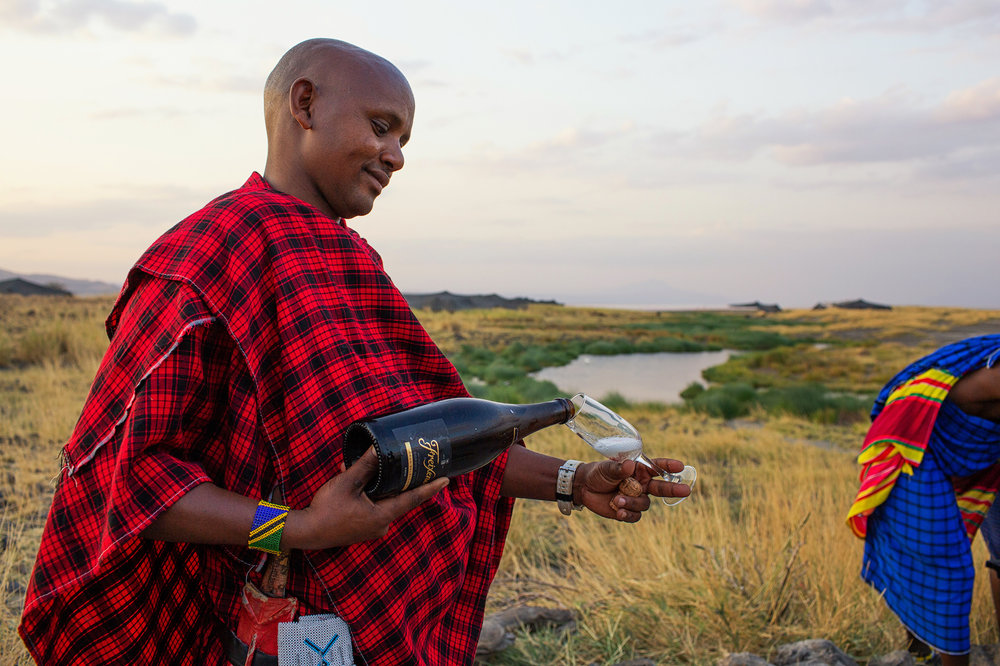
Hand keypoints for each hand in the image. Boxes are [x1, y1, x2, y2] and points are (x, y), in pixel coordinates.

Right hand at [285, 447, 448, 549]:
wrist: (305, 531)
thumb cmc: (327, 509)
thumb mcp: (348, 482)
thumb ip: (366, 465)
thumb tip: (379, 447)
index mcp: (382, 516)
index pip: (412, 499)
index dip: (430, 488)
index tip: (446, 480)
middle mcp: (381, 525)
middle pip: (398, 499)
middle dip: (401, 481)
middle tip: (415, 466)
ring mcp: (371, 529)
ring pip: (382, 502)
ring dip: (378, 485)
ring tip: (370, 468)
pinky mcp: (361, 529)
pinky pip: (371, 507)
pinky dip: (368, 493)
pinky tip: (353, 479)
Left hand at [574, 457, 690, 521]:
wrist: (584, 488)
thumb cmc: (598, 473)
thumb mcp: (606, 468)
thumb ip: (618, 468)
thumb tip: (629, 466)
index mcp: (639, 470)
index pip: (657, 467)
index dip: (668, 467)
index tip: (680, 466)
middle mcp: (641, 484)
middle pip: (662, 488)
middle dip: (674, 489)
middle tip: (686, 490)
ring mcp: (636, 498)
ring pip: (645, 504)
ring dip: (633, 503)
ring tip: (618, 500)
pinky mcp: (628, 511)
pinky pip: (636, 516)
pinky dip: (629, 514)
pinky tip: (619, 511)